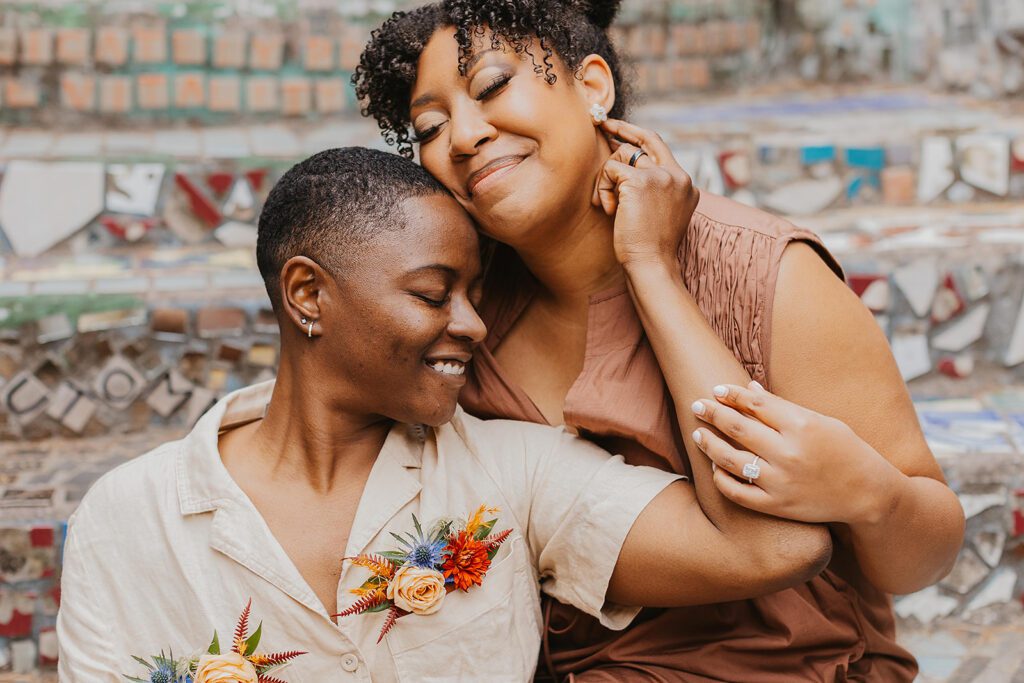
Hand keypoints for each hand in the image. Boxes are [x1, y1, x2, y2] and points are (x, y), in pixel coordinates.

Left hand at [592, 119, 699, 268]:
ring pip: (623, 155)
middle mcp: (678, 175)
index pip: (661, 148)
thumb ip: (651, 189)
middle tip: (602, 124)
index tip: (620, 130)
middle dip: (622, 128)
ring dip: (606, 179)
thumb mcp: (657, 212)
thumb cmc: (648, 247)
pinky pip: (610, 169)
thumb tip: (624, 164)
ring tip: (608, 205)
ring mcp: (662, 176)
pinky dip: (602, 188)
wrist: (651, 264)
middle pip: (646, 139)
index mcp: (685, 184)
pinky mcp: (641, 181)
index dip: (639, 137)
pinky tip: (608, 209)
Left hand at [689, 381, 905, 525]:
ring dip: (709, 443)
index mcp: (802, 426)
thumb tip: (749, 389)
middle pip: (737, 427)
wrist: (868, 494)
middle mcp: (788, 453)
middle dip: (712, 413)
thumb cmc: (845, 450)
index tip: (717, 389)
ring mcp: (780, 481)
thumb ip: (782, 407)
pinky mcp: (776, 505)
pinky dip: (721, 478)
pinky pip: (737, 492)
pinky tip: (716, 466)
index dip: (732, 395)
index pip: (755, 404)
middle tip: (697, 405)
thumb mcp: (820, 421)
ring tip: (698, 434)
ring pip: (730, 459)